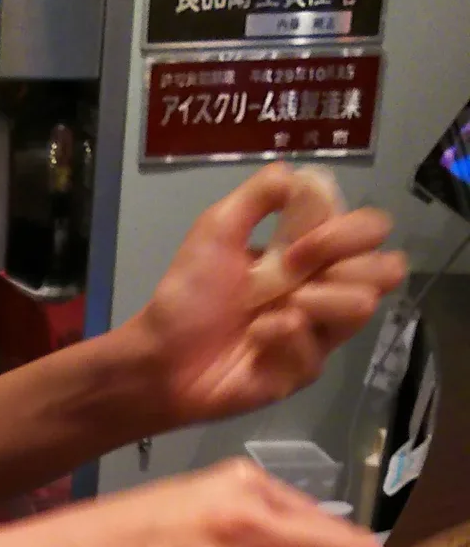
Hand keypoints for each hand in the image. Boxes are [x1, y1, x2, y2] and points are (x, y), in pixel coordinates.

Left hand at [134, 167, 407, 426]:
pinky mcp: (302, 371)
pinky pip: (316, 352)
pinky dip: (282, 339)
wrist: (161, 356)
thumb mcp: (217, 229)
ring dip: (318, 301)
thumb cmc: (188, 294)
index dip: (349, 232)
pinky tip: (254, 340)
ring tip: (271, 310)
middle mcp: (325, 290)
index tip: (300, 242)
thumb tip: (297, 174)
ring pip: (362, 308)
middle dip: (342, 263)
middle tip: (292, 273)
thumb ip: (258, 196)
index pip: (369, 231)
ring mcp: (318, 334)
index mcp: (312, 253)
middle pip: (385, 269)